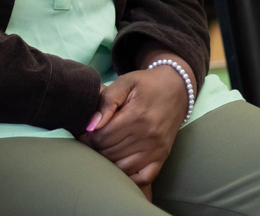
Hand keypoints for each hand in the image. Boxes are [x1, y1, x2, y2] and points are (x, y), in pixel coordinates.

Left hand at [79, 64, 190, 186]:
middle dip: (94, 149)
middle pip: (109, 153)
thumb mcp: (126, 82)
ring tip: (101, 150)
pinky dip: (127, 176)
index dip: (86, 137)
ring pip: (121, 168)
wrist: (177, 88)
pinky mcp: (162, 157)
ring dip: (107, 162)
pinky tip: (118, 166)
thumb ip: (107, 100)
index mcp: (137, 115)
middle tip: (89, 141)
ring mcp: (156, 149)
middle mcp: (148, 136)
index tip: (82, 133)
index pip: (102, 137)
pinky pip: (141, 177)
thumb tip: (91, 125)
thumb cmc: (147, 84)